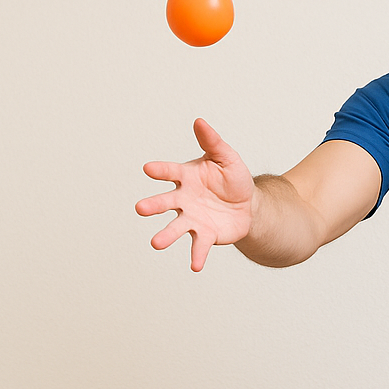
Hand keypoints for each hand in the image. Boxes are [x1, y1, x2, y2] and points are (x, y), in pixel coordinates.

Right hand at [137, 118, 255, 270]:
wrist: (248, 205)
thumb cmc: (232, 178)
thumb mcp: (226, 157)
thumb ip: (213, 142)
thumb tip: (199, 121)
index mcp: (186, 177)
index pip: (170, 172)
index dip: (160, 170)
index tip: (148, 169)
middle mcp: (184, 199)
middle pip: (165, 202)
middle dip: (153, 205)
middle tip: (140, 208)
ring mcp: (192, 218)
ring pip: (176, 227)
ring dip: (166, 235)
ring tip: (155, 244)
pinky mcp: (205, 234)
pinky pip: (199, 245)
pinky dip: (197, 256)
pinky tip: (195, 267)